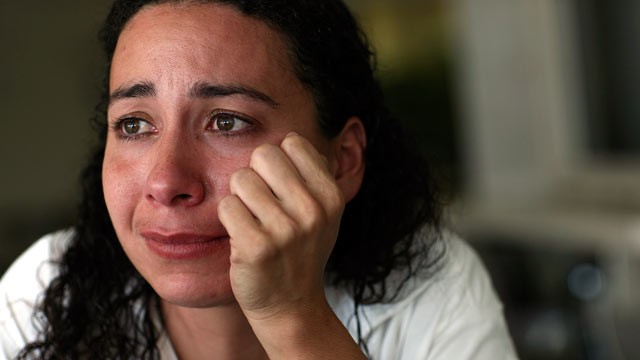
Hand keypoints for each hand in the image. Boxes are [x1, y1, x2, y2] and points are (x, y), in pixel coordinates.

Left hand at [218, 132, 343, 320]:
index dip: (279, 162)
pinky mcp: (256, 247)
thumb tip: (291, 135)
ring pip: (240, 179)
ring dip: (240, 199)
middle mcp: (313, 210)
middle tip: (262, 204)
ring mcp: (285, 230)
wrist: (292, 306)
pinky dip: (229, 219)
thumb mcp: (324, 212)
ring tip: (254, 223)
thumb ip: (313, 174)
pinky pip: (226, 206)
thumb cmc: (302, 251)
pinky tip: (243, 237)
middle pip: (263, 154)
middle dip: (256, 174)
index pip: (292, 143)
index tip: (281, 187)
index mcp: (331, 195)